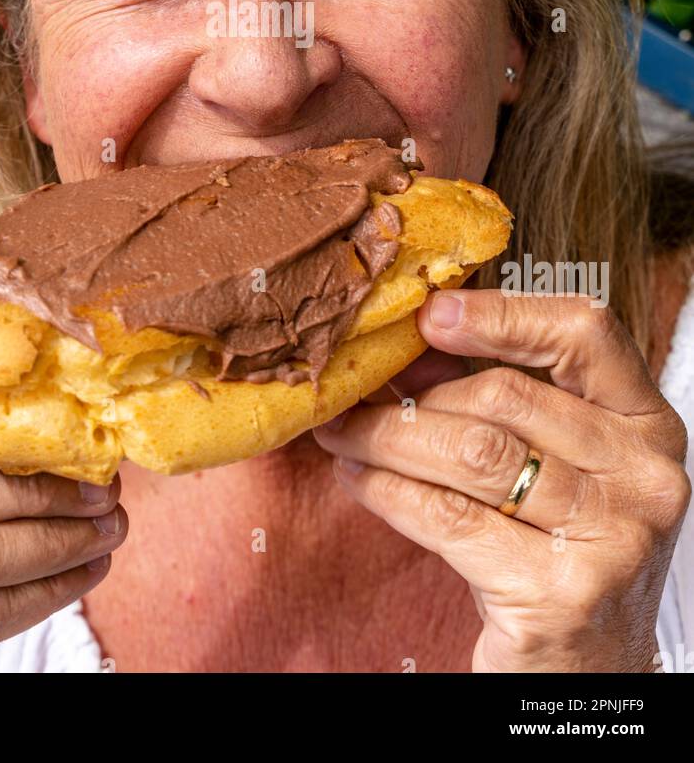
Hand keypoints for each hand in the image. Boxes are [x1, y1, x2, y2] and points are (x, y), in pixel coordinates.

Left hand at [313, 289, 690, 672]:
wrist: (590, 678)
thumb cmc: (563, 552)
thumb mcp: (558, 465)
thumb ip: (506, 399)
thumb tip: (415, 344)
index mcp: (648, 426)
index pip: (584, 333)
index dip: (502, 313)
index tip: (430, 314)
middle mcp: (645, 477)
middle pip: (505, 396)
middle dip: (414, 395)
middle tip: (354, 393)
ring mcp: (611, 539)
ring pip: (472, 453)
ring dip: (388, 437)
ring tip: (344, 432)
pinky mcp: (559, 594)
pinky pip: (449, 519)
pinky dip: (389, 492)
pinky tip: (360, 480)